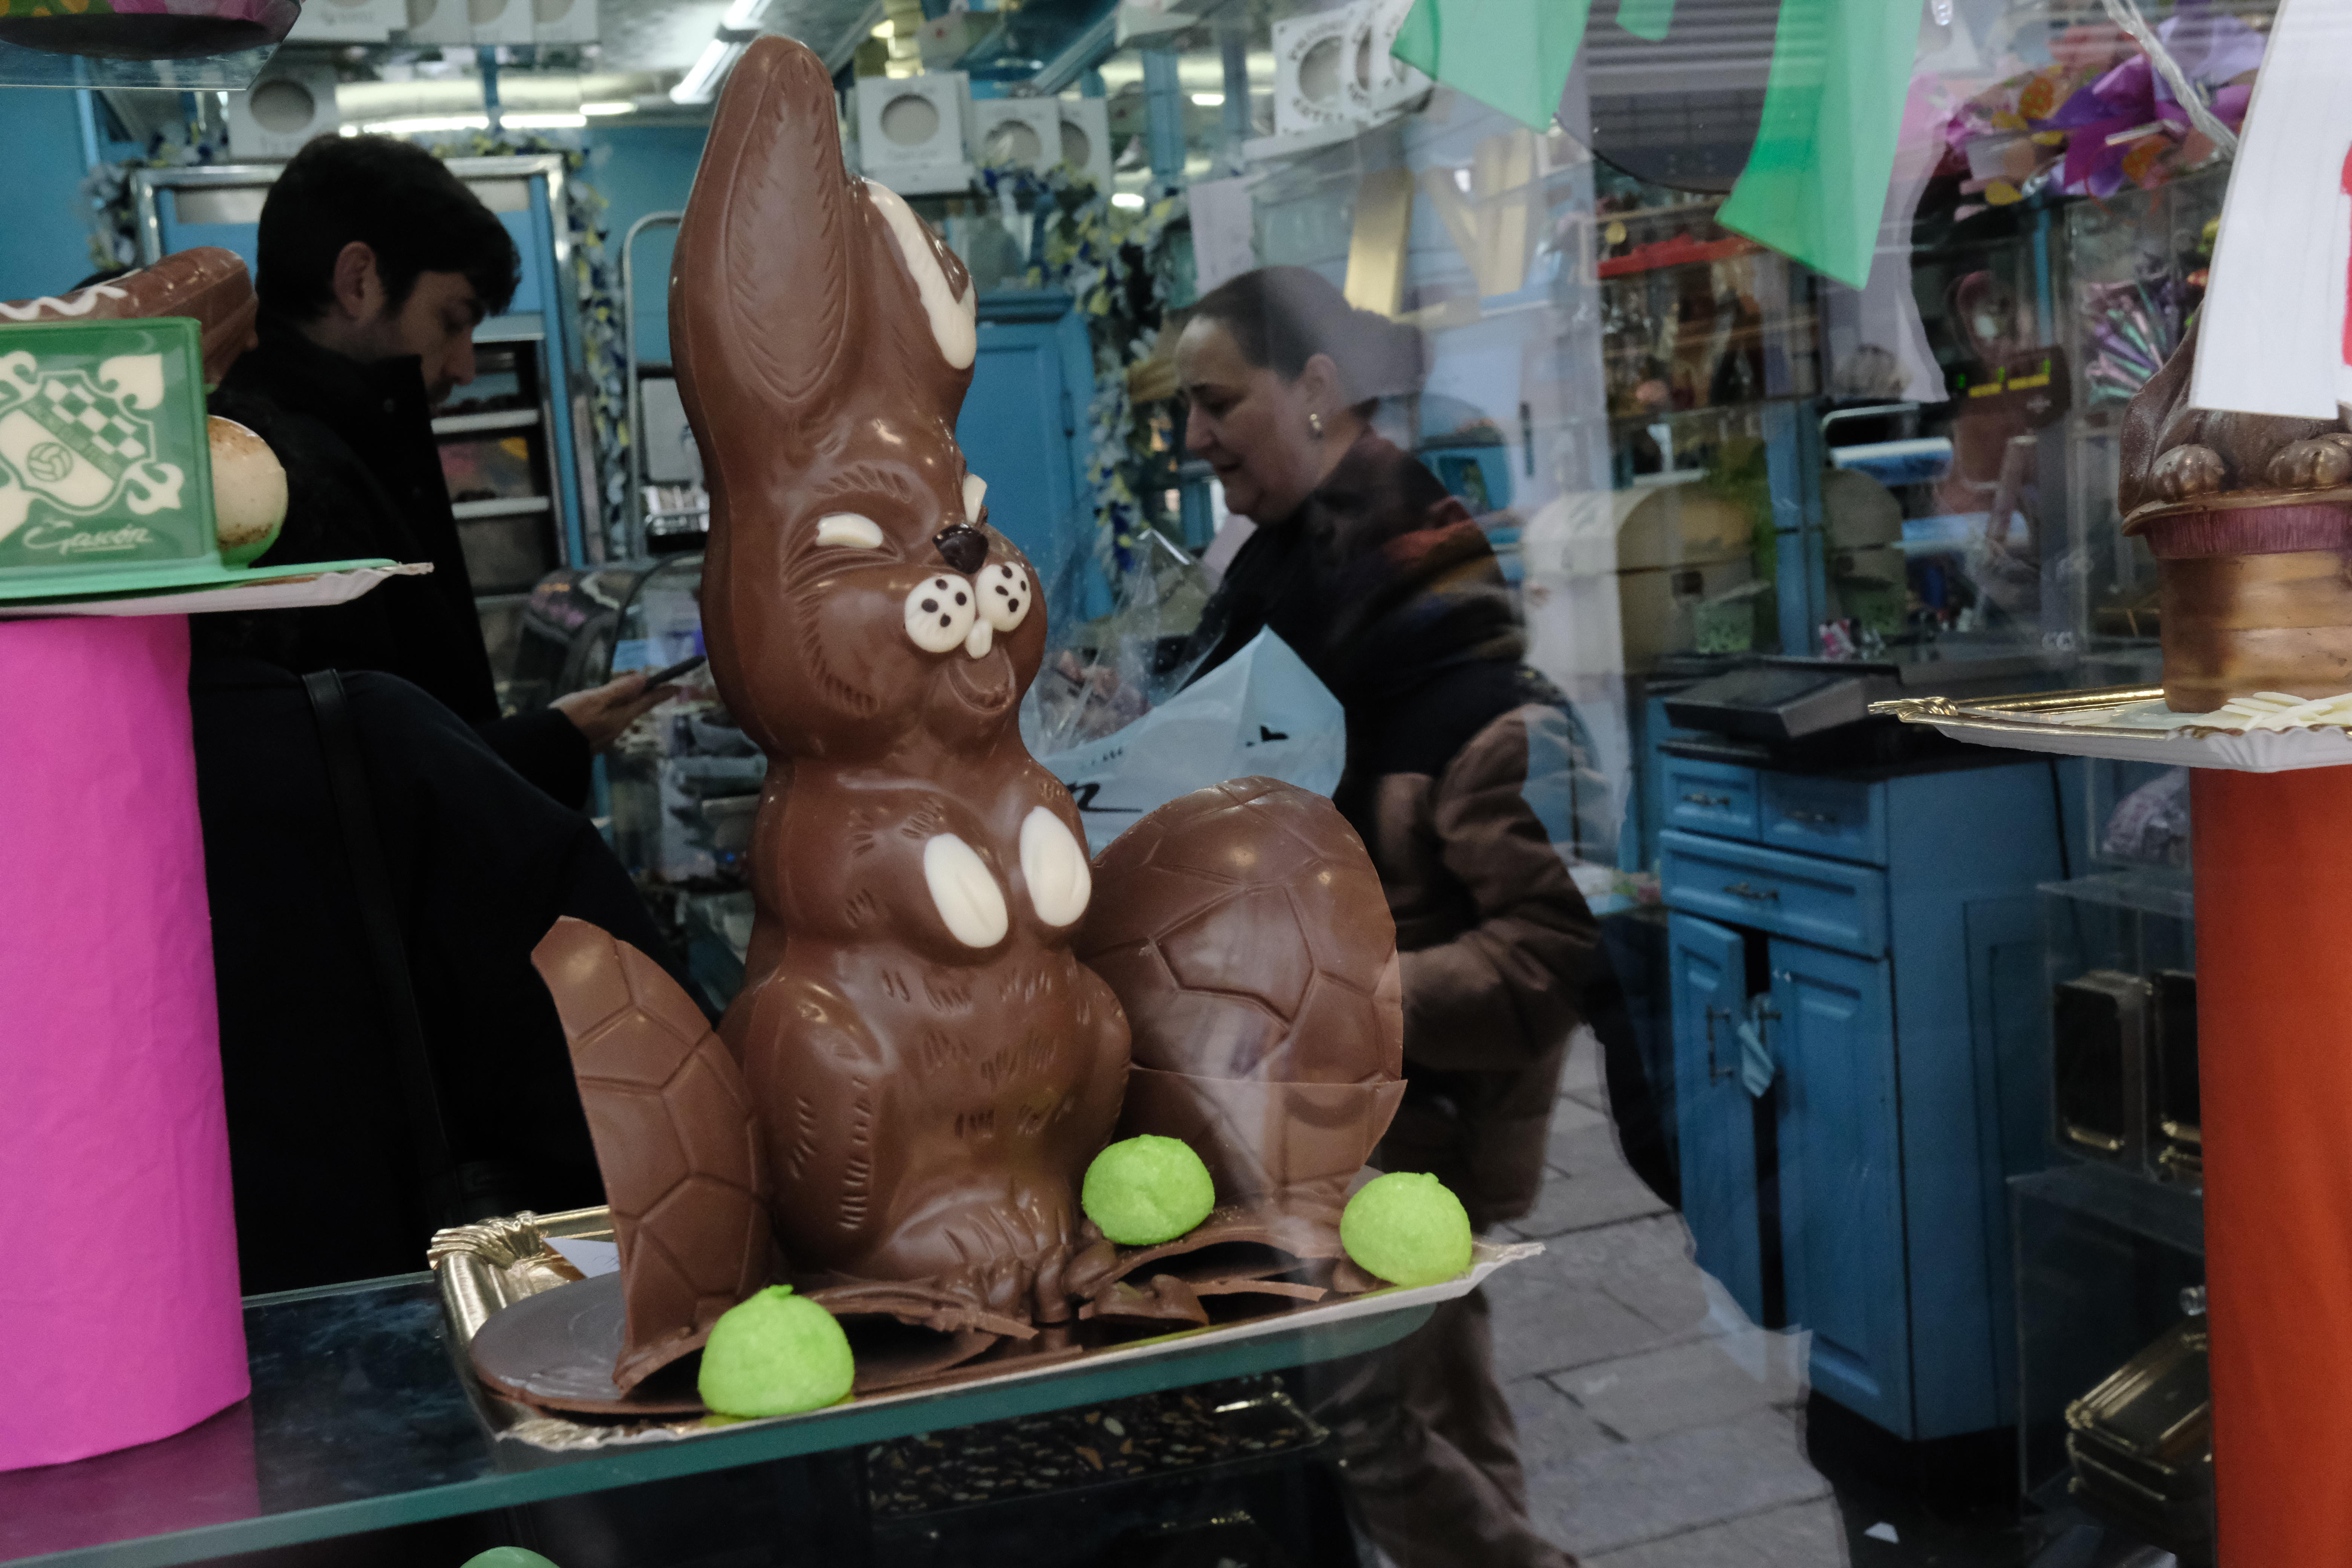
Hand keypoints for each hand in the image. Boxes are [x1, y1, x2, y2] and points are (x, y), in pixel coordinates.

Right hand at [552, 671, 680, 752]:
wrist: (549, 748)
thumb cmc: (571, 719)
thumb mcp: (594, 700)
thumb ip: (618, 690)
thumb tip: (642, 679)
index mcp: (620, 717)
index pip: (646, 702)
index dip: (662, 693)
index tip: (677, 687)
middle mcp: (617, 728)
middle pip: (635, 709)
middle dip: (646, 697)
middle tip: (655, 688)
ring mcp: (605, 736)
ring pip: (621, 715)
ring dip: (628, 704)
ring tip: (630, 693)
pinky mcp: (593, 740)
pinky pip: (609, 721)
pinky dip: (612, 711)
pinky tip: (605, 708)